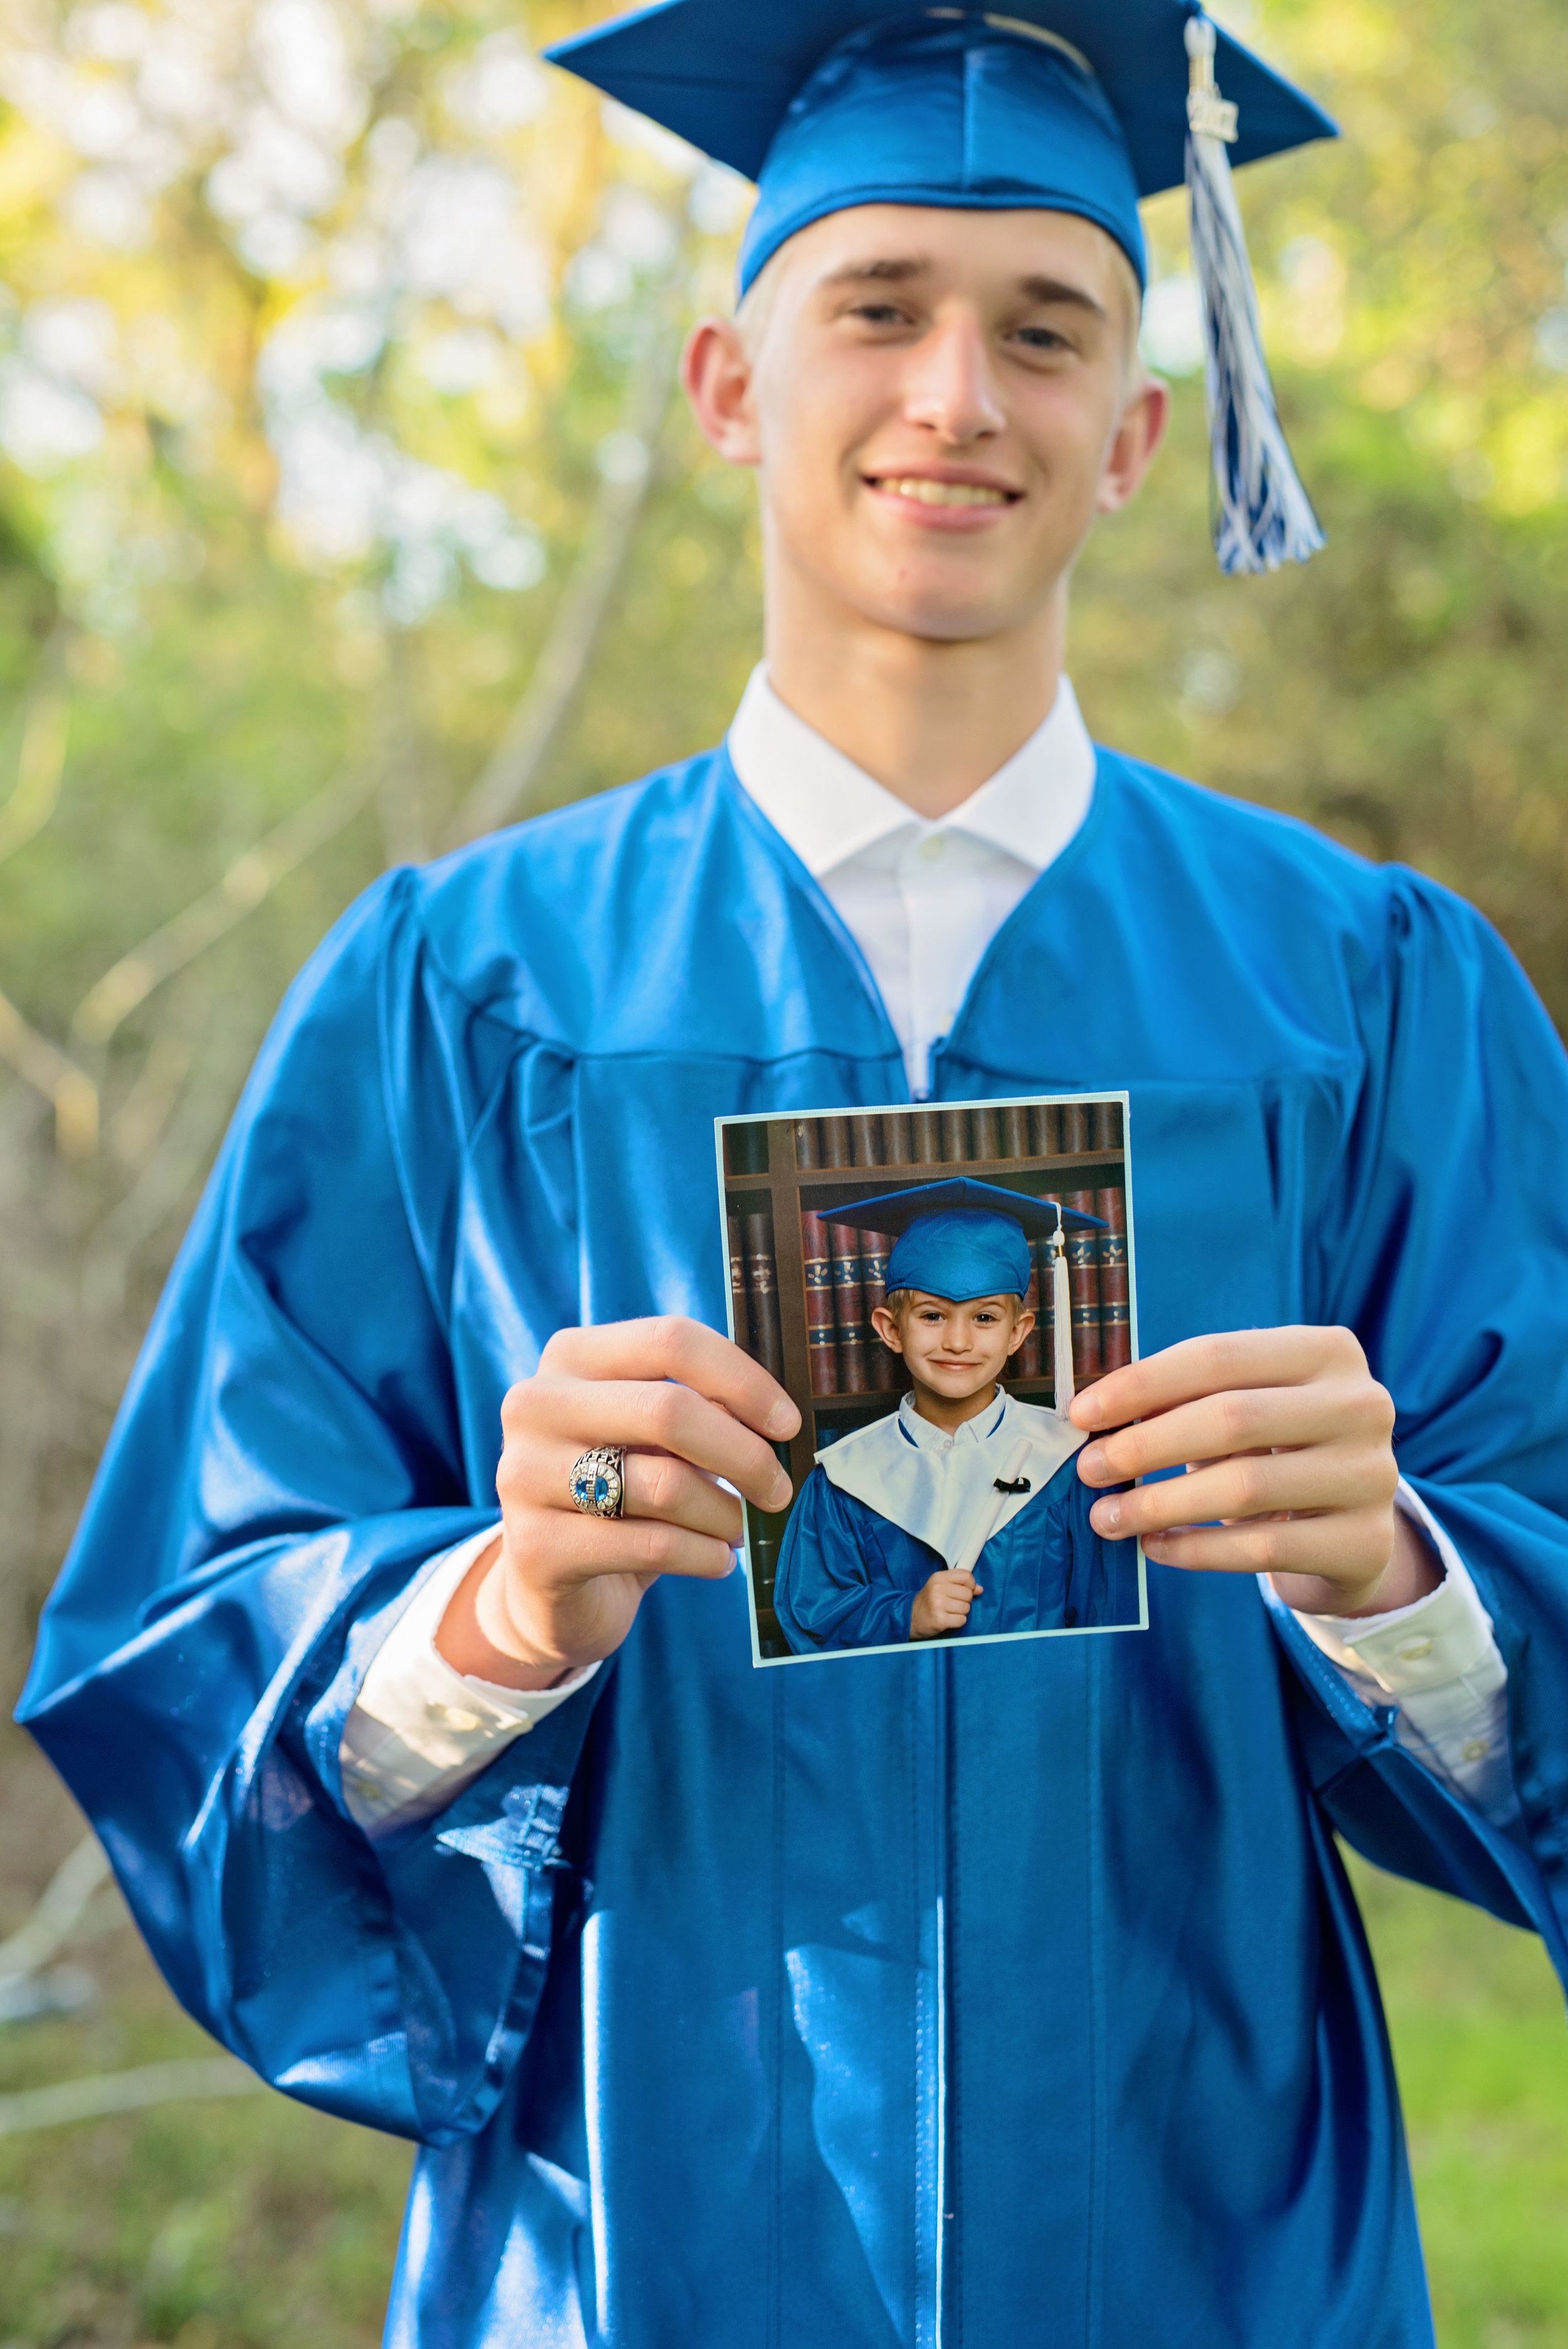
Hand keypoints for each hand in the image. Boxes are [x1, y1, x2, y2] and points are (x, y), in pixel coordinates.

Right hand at [437, 1317, 799, 1688]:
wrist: (550, 1584)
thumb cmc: (620, 1491)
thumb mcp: (653, 1438)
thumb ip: (702, 1410)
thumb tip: (777, 1418)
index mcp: (570, 1357)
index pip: (670, 1340)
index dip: (743, 1380)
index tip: (787, 1425)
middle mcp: (536, 1405)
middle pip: (669, 1410)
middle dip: (744, 1454)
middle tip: (779, 1489)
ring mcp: (524, 1475)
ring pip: (664, 1485)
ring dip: (724, 1514)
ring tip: (740, 1530)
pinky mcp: (534, 1547)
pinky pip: (651, 1545)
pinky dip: (703, 1556)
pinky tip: (718, 1561)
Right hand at [910, 1568, 979, 1639]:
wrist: (910, 1617)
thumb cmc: (928, 1600)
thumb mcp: (940, 1586)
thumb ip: (960, 1584)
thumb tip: (980, 1589)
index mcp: (938, 1577)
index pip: (966, 1576)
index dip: (971, 1585)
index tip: (965, 1590)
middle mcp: (938, 1589)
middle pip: (968, 1594)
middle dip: (965, 1601)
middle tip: (952, 1604)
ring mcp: (938, 1604)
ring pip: (966, 1608)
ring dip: (961, 1612)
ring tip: (949, 1612)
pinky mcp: (940, 1620)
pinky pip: (962, 1620)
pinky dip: (958, 1622)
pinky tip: (948, 1619)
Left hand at [1069, 1326, 1440, 1618]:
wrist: (1352, 1525)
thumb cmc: (1277, 1448)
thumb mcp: (1246, 1407)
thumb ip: (1186, 1398)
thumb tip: (1094, 1416)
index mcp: (1328, 1351)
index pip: (1217, 1356)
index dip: (1141, 1383)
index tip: (1082, 1414)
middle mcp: (1363, 1405)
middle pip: (1230, 1418)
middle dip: (1145, 1445)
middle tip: (1090, 1469)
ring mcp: (1372, 1475)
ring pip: (1244, 1487)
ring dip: (1160, 1504)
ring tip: (1107, 1518)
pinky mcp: (1365, 1541)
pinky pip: (1262, 1549)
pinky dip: (1196, 1550)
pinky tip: (1155, 1548)